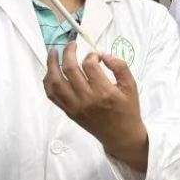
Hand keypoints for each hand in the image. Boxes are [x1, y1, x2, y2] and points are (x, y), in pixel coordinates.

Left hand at [43, 42, 148, 170]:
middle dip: (69, 52)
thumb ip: (120, 66)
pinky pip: (52, 95)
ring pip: (55, 82)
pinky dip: (48, 81)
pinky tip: (51, 72)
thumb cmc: (127, 110)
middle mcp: (86, 99)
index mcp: (104, 92)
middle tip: (72, 44)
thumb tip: (103, 54)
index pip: (90, 65)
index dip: (92, 55)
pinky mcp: (68, 111)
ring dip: (51, 64)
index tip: (96, 55)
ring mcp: (74, 106)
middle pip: (70, 69)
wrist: (121, 135)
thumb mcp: (131, 86)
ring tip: (53, 52)